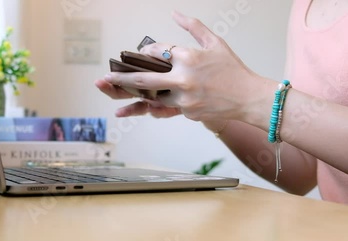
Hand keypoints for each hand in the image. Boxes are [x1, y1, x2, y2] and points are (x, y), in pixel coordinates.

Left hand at [98, 11, 264, 122]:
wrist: (249, 98)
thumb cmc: (232, 70)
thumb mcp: (215, 43)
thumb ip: (193, 27)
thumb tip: (174, 13)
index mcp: (188, 57)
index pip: (157, 52)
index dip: (146, 51)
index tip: (141, 52)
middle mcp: (183, 78)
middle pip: (145, 79)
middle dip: (122, 79)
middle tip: (106, 78)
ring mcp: (184, 98)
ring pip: (155, 97)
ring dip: (142, 96)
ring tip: (123, 100)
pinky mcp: (187, 112)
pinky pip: (170, 107)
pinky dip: (165, 104)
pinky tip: (163, 104)